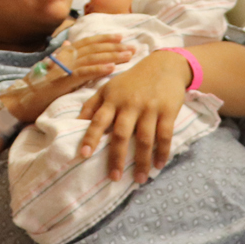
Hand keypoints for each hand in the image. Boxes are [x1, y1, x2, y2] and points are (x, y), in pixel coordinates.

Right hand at [0, 34, 131, 125]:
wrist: (17, 101)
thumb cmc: (32, 88)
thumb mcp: (47, 68)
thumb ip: (60, 56)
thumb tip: (68, 43)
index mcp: (62, 54)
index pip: (87, 43)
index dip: (104, 39)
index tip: (120, 37)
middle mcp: (64, 57)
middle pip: (93, 49)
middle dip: (114, 47)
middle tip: (132, 46)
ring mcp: (63, 68)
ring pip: (92, 58)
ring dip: (111, 56)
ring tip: (128, 55)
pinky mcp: (62, 81)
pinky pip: (83, 73)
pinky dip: (98, 68)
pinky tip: (111, 67)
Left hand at [75, 50, 188, 183]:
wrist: (164, 65)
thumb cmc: (132, 81)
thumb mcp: (110, 87)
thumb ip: (93, 104)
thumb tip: (77, 122)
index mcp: (112, 99)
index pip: (98, 120)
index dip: (90, 137)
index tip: (83, 154)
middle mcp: (130, 104)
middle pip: (121, 133)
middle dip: (116, 157)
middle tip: (113, 177)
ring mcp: (149, 108)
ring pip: (144, 139)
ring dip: (142, 161)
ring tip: (139, 179)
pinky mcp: (167, 111)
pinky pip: (164, 135)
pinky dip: (162, 152)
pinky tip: (159, 166)